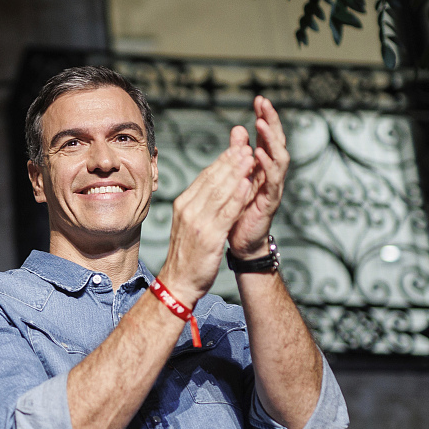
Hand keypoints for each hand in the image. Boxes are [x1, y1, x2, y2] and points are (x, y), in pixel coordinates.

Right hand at [158, 143, 257, 306]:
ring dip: (237, 172)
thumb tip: (212, 188)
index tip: (236, 148)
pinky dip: (238, 196)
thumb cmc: (186, 256)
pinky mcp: (210, 236)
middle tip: (246, 145)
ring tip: (250, 157)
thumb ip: (199, 205)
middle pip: (213, 179)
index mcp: (183, 205)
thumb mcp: (189, 225)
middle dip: (231, 161)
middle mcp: (189, 210)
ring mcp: (198, 222)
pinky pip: (227, 212)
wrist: (178, 282)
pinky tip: (248, 184)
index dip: (222, 161)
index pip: (205, 177)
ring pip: (221, 191)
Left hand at [227, 96, 289, 259]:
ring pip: (278, 158)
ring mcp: (273, 187)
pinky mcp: (270, 202)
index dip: (265, 118)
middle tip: (263, 103)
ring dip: (270, 139)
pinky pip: (272, 181)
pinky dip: (267, 166)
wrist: (242, 243)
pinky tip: (260, 153)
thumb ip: (238, 154)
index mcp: (263, 167)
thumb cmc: (239, 210)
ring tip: (261, 123)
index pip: (267, 137)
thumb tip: (239, 129)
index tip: (259, 100)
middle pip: (276, 142)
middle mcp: (271, 174)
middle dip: (271, 121)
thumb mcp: (236, 177)